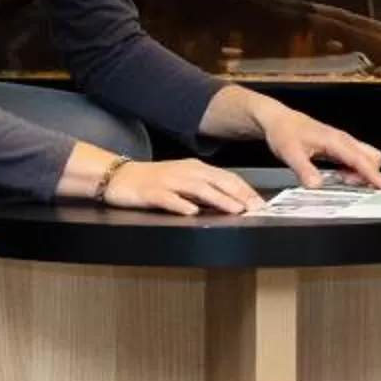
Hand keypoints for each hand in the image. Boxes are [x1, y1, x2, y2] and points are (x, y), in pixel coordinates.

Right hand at [101, 157, 260, 216]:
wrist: (120, 176)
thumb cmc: (154, 181)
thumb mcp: (183, 181)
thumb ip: (204, 190)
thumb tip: (230, 202)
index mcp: (195, 169)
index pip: (226, 178)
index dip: (244, 190)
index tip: (260, 203)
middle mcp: (185, 172)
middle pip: (216, 181)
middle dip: (238, 194)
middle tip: (254, 208)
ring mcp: (169, 181)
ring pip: (197, 189)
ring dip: (218, 199)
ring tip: (234, 209)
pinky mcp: (152, 192)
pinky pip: (168, 198)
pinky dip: (181, 204)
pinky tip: (192, 212)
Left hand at [252, 98, 380, 189]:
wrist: (278, 119)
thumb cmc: (284, 132)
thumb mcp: (290, 153)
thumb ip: (304, 170)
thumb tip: (316, 186)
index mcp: (334, 140)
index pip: (360, 159)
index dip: (373, 174)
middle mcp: (342, 140)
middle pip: (371, 156)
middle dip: (368, 173)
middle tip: (349, 185)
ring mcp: (341, 142)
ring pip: (365, 157)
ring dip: (360, 172)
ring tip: (341, 181)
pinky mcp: (337, 146)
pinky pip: (355, 158)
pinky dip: (354, 170)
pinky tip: (339, 176)